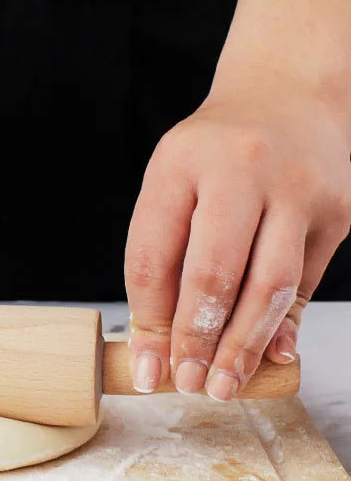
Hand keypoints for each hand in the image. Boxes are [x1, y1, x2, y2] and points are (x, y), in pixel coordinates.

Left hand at [124, 74, 350, 399]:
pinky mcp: (336, 210)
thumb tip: (162, 345)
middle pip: (213, 274)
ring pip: (268, 286)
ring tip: (222, 385)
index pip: (152, 256)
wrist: (287, 95)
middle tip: (188, 383)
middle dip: (197, 340)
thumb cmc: (214, 153)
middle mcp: (239, 168)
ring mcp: (296, 188)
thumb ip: (163, 255)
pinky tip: (269, 355)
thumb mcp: (172, 183)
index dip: (148, 319)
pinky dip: (283, 324)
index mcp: (179, 162)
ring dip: (243, 346)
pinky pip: (304, 281)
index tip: (148, 364)